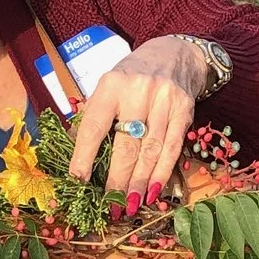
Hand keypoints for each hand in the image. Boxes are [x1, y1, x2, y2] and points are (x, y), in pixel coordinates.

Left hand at [65, 36, 207, 211]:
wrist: (174, 54)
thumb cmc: (131, 79)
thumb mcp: (108, 88)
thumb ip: (93, 118)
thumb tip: (74, 158)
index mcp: (111, 85)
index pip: (95, 126)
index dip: (84, 156)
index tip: (78, 182)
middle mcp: (139, 90)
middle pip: (126, 144)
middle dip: (117, 179)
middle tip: (111, 204)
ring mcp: (164, 100)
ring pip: (151, 150)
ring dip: (139, 182)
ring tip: (129, 205)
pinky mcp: (184, 110)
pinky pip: (172, 148)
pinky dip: (161, 173)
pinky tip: (151, 191)